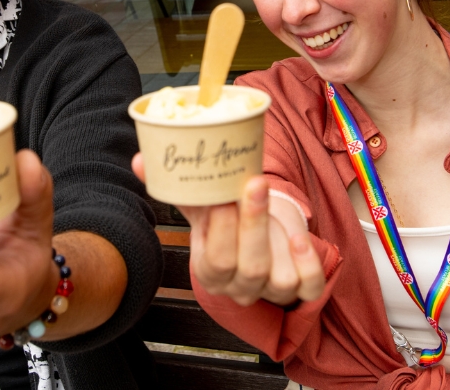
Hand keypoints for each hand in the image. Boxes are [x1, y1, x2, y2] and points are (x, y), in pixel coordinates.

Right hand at [132, 154, 324, 306]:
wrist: (259, 232)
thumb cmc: (228, 219)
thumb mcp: (203, 205)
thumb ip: (178, 186)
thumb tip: (141, 160)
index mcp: (210, 272)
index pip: (216, 261)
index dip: (223, 229)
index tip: (224, 195)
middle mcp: (240, 287)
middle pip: (249, 268)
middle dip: (253, 224)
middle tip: (253, 183)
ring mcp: (271, 290)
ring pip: (280, 279)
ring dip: (280, 238)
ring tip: (275, 204)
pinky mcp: (301, 288)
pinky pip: (308, 286)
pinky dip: (308, 263)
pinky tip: (299, 237)